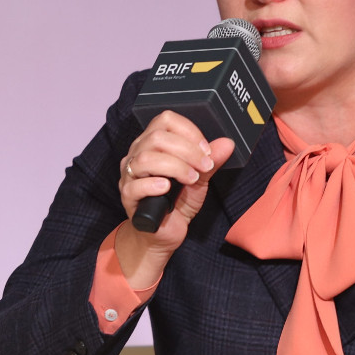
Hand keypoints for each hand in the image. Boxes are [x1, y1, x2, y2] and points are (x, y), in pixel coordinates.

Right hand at [115, 111, 234, 289]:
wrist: (164, 233)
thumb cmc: (177, 202)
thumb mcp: (199, 178)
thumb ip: (211, 161)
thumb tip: (227, 143)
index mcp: (152, 144)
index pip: (164, 121)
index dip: (188, 131)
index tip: (206, 149)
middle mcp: (137, 155)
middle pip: (156, 138)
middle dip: (187, 150)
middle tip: (204, 166)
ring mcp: (129, 176)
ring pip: (145, 159)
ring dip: (175, 167)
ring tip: (191, 179)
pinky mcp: (127, 197)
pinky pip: (135, 186)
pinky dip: (153, 185)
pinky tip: (167, 188)